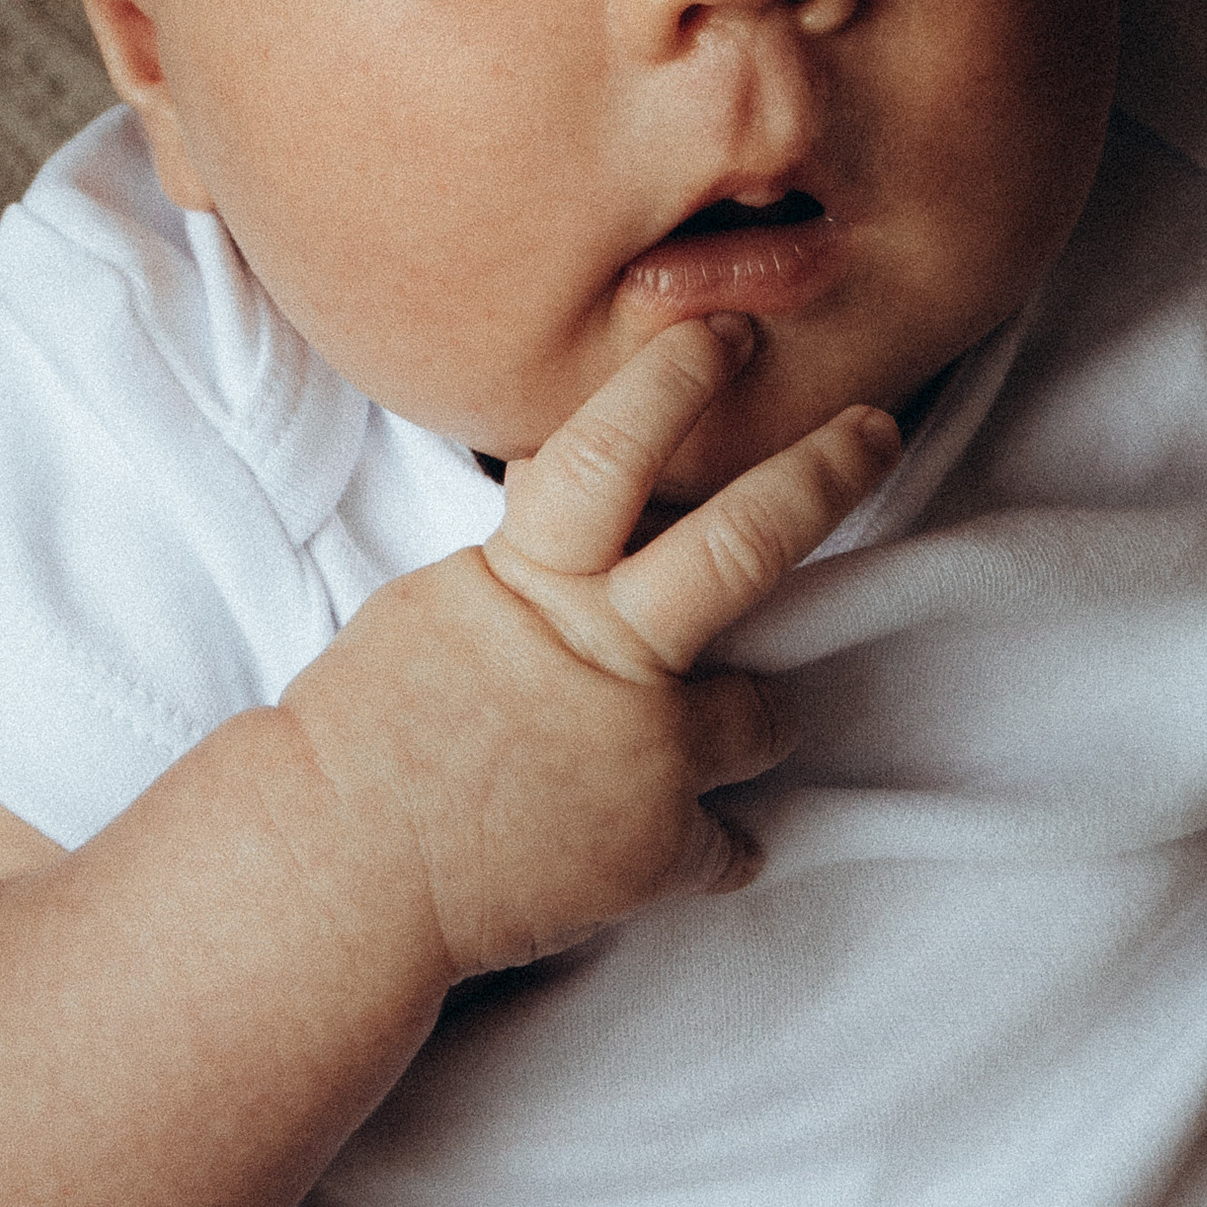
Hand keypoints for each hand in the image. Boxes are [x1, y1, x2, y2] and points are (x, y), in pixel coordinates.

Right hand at [281, 316, 898, 979]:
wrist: (334, 874)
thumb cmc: (361, 741)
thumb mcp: (433, 612)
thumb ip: (523, 568)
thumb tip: (565, 513)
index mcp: (530, 586)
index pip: (609, 449)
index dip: (673, 381)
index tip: (725, 332)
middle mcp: (603, 657)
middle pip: (742, 545)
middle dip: (820, 477)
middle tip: (872, 431)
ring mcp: (639, 755)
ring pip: (765, 713)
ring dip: (754, 716)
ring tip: (732, 722)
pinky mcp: (652, 852)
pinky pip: (727, 845)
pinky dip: (711, 845)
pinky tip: (700, 843)